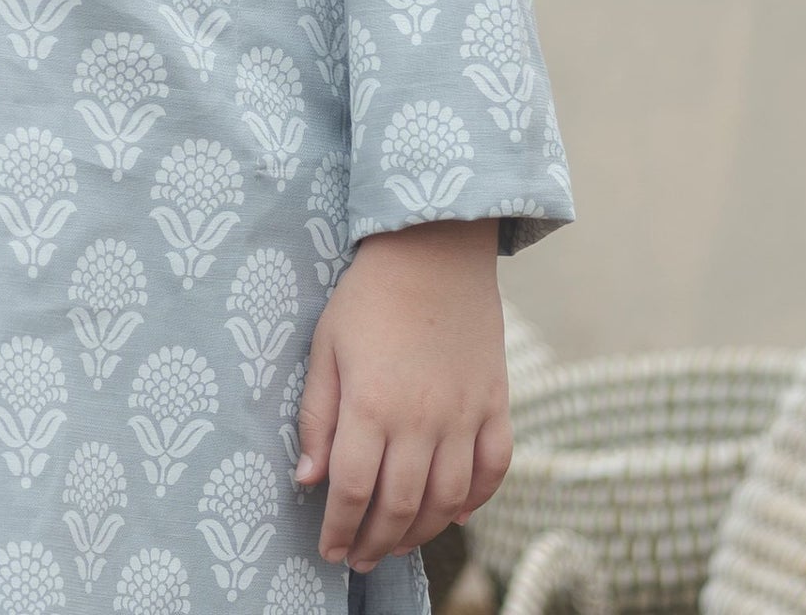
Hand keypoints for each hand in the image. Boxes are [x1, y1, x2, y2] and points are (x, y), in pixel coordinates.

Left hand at [293, 216, 510, 573]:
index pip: (353, 491)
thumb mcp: (326, 348)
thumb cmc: (367, 296)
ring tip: (397, 542)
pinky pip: (494, 469)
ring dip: (422, 533)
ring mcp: (465, 414)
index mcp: (372, 405)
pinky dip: (478, 500)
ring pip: (449, 500)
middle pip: (401, 506)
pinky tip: (456, 513)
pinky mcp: (496, 403)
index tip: (329, 550)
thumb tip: (309, 481)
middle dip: (375, 542)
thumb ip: (317, 417)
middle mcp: (423, 420)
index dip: (339, 529)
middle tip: (359, 557)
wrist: (433, 247)